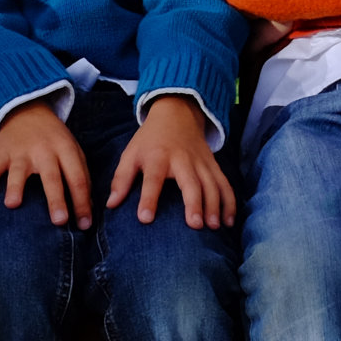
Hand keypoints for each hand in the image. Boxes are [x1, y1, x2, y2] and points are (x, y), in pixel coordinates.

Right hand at [0, 99, 92, 226]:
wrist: (25, 111)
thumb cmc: (53, 139)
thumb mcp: (72, 150)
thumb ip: (81, 176)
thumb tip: (88, 208)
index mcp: (66, 150)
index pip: (77, 178)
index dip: (82, 202)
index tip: (85, 225)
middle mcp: (44, 151)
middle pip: (51, 177)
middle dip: (56, 199)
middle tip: (60, 221)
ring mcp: (21, 152)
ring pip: (19, 171)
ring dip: (15, 187)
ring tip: (12, 205)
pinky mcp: (1, 152)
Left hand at [108, 95, 234, 228]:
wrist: (177, 114)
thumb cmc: (150, 140)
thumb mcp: (131, 153)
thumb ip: (121, 179)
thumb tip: (111, 204)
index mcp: (157, 156)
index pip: (152, 179)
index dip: (148, 198)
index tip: (145, 219)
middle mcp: (182, 159)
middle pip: (190, 182)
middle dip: (194, 203)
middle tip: (195, 225)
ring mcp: (201, 162)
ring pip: (212, 184)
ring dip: (215, 205)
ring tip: (213, 227)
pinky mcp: (213, 165)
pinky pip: (225, 184)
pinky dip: (229, 202)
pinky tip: (229, 221)